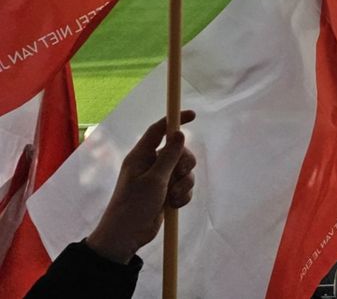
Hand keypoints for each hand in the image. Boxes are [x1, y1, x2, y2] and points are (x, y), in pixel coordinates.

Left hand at [86, 111, 197, 263]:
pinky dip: (183, 195)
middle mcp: (151, 164)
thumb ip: (169, 156)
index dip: (175, 120)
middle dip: (185, 163)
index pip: (159, 130)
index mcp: (141, 156)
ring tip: (173, 197)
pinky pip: (184, 186)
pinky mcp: (166, 193)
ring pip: (184, 170)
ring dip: (184, 183)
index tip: (193, 116)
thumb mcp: (154, 180)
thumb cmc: (134, 205)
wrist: (126, 236)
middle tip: (180, 174)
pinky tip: (174, 205)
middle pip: (178, 151)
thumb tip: (179, 133)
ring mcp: (159, 179)